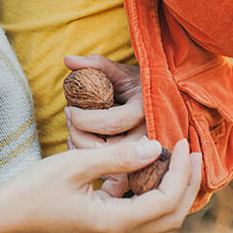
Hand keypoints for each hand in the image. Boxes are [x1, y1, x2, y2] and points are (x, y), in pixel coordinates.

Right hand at [0, 139, 202, 232]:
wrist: (7, 215)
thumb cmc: (34, 189)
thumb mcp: (75, 165)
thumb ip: (118, 157)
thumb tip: (156, 147)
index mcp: (114, 222)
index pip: (165, 200)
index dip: (180, 172)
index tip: (180, 142)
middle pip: (171, 215)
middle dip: (187, 183)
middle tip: (191, 151)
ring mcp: (111, 231)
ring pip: (159, 217)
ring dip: (173, 189)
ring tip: (177, 159)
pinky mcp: (104, 224)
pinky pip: (140, 213)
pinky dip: (153, 193)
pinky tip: (146, 168)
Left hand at [65, 54, 146, 195]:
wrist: (164, 102)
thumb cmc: (138, 85)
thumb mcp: (120, 71)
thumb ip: (95, 64)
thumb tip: (68, 59)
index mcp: (145, 109)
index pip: (110, 122)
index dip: (83, 118)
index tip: (68, 108)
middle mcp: (149, 133)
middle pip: (106, 148)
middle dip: (78, 134)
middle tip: (68, 118)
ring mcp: (145, 153)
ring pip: (107, 163)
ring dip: (82, 147)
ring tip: (73, 130)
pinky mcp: (140, 165)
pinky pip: (113, 174)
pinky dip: (93, 163)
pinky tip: (82, 147)